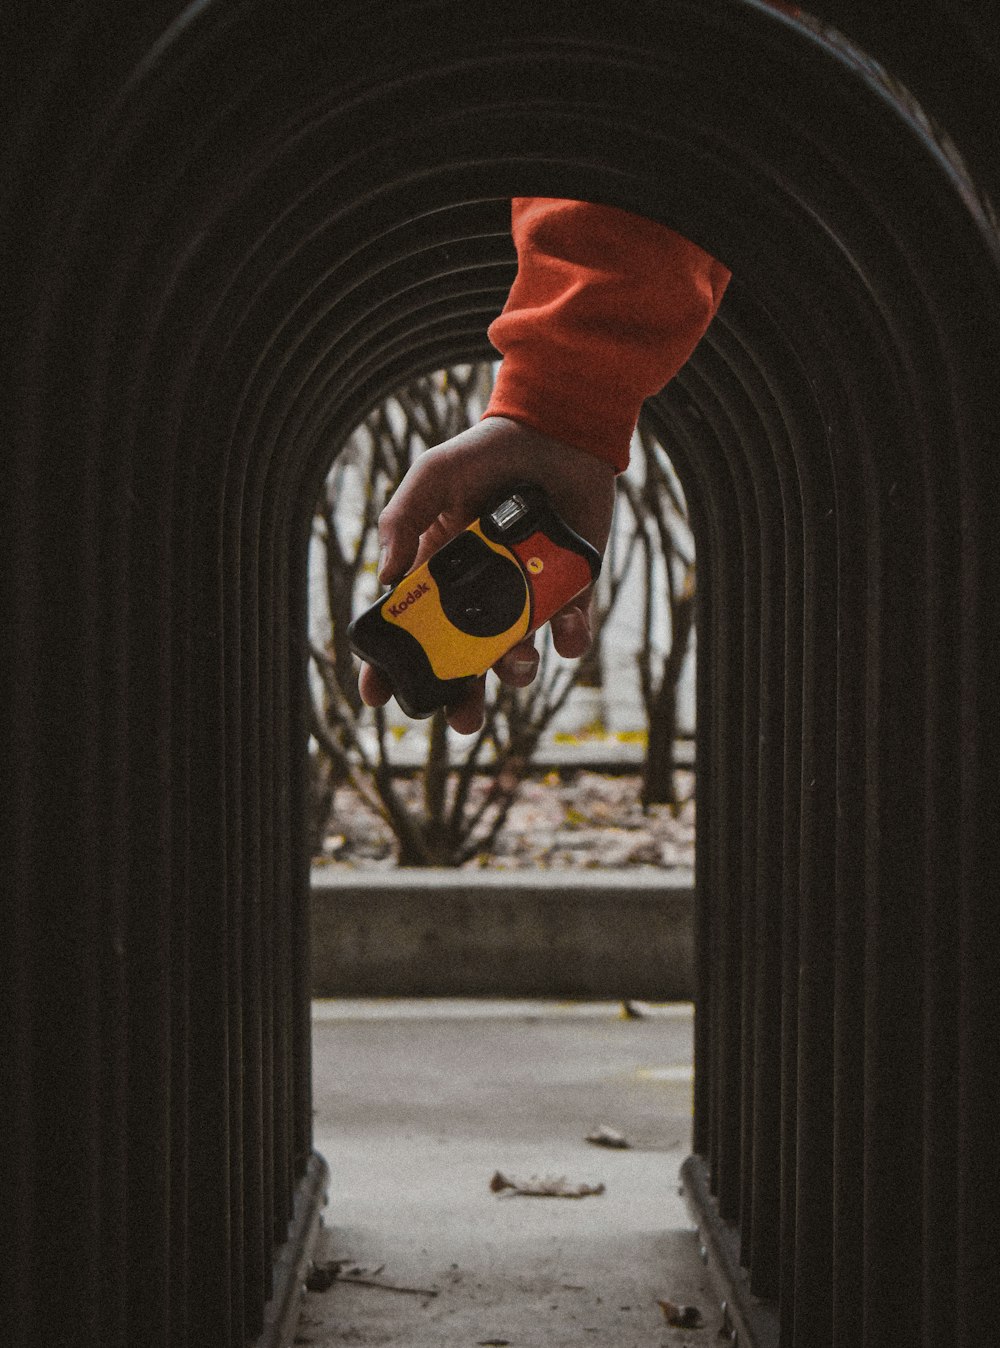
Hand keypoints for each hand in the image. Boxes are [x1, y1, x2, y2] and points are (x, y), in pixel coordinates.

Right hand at [358, 416, 615, 732]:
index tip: (379, 696)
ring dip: (514, 672)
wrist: (557, 432)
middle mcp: (479, 596)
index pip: (407, 633)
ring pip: (517, 659)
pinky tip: (566, 630)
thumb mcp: (432, 477)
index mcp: (437, 575)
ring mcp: (525, 597)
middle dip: (461, 700)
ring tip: (516, 661)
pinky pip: (570, 632)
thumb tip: (384, 578)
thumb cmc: (486, 452)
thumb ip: (402, 520)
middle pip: (463, 665)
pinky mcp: (571, 591)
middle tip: (463, 721)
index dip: (388, 668)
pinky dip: (570, 640)